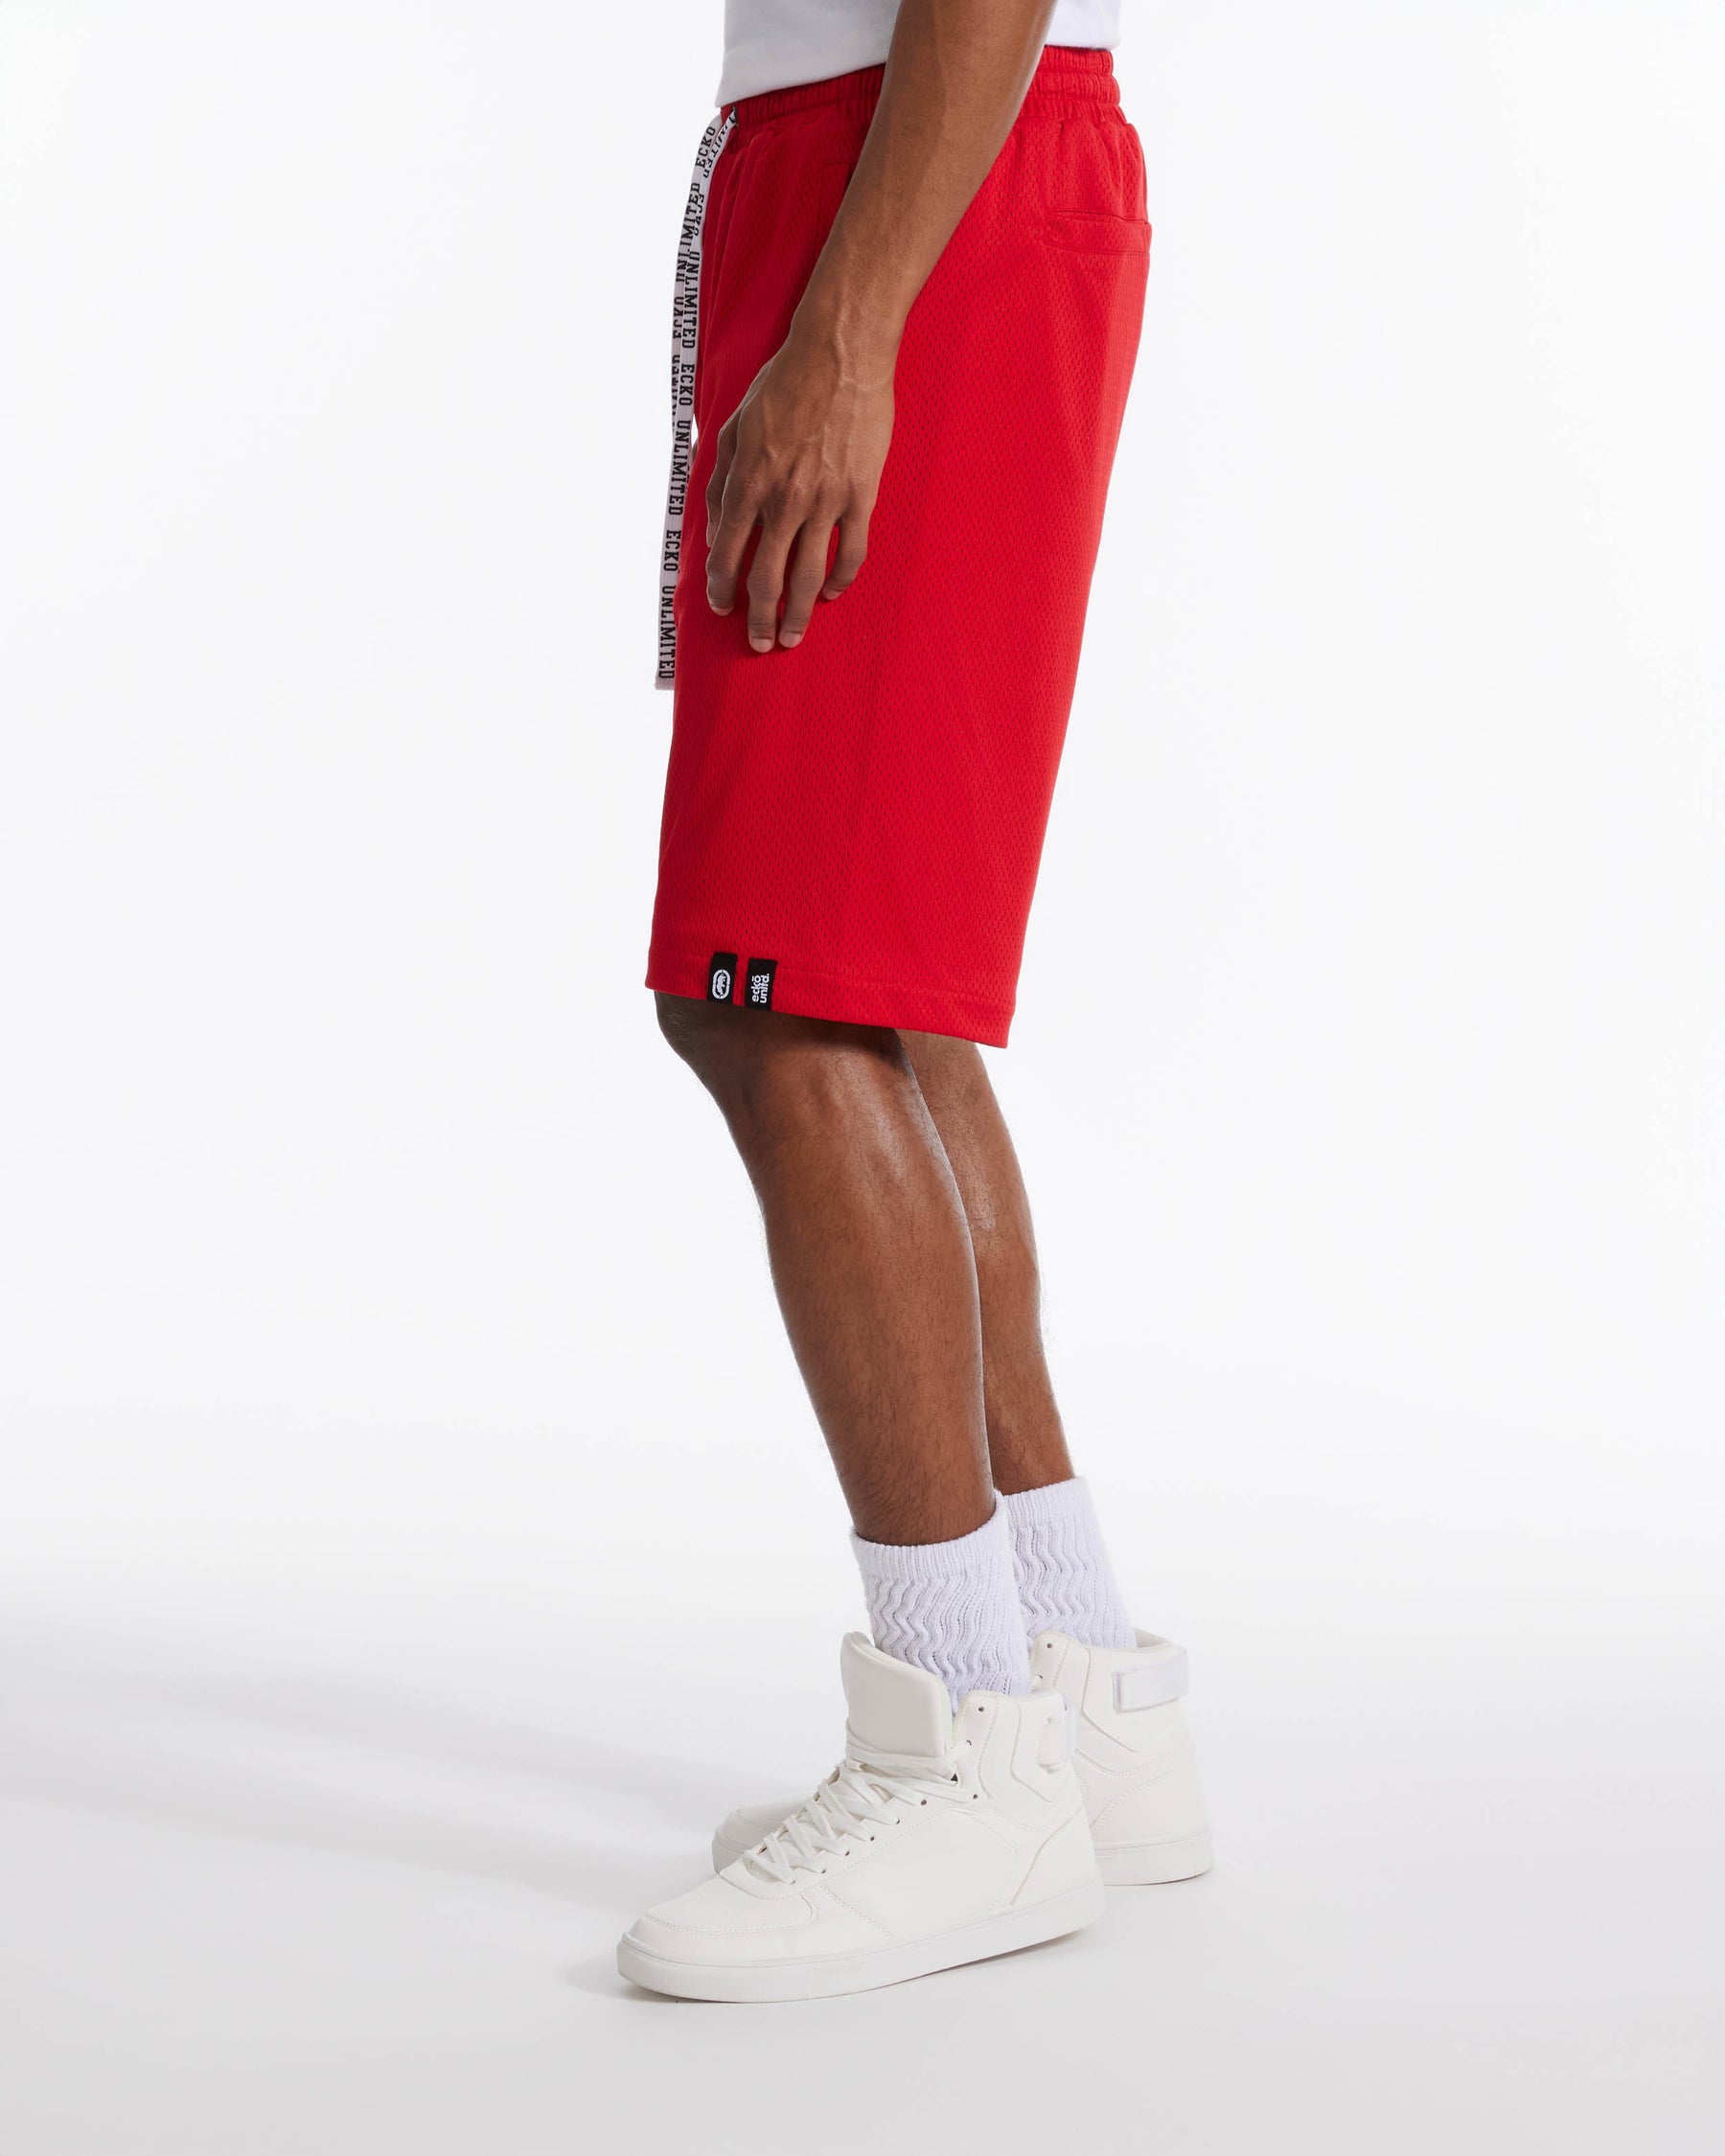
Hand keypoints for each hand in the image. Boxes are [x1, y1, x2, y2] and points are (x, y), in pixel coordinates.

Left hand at [704, 330, 894, 651]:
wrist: (840, 353)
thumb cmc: (784, 384)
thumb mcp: (735, 426)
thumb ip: (722, 479)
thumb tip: (717, 526)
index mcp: (748, 482)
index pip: (726, 553)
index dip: (720, 587)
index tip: (721, 605)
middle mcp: (783, 499)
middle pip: (766, 579)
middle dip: (758, 619)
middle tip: (759, 642)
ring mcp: (824, 501)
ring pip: (806, 577)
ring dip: (796, 615)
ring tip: (791, 637)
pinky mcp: (860, 496)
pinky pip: (850, 553)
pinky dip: (838, 580)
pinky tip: (828, 593)